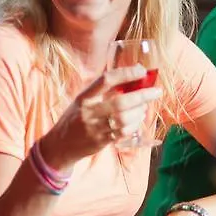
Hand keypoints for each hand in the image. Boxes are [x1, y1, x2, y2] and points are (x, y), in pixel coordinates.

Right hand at [41, 65, 162, 168]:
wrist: (59, 145)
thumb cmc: (74, 119)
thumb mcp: (82, 102)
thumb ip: (101, 93)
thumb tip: (130, 81)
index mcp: (84, 97)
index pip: (106, 80)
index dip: (126, 73)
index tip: (141, 70)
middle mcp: (89, 112)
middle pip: (121, 102)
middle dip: (142, 96)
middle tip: (156, 91)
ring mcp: (94, 128)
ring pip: (124, 119)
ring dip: (139, 112)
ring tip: (145, 108)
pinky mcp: (100, 141)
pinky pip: (123, 133)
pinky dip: (134, 126)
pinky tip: (138, 121)